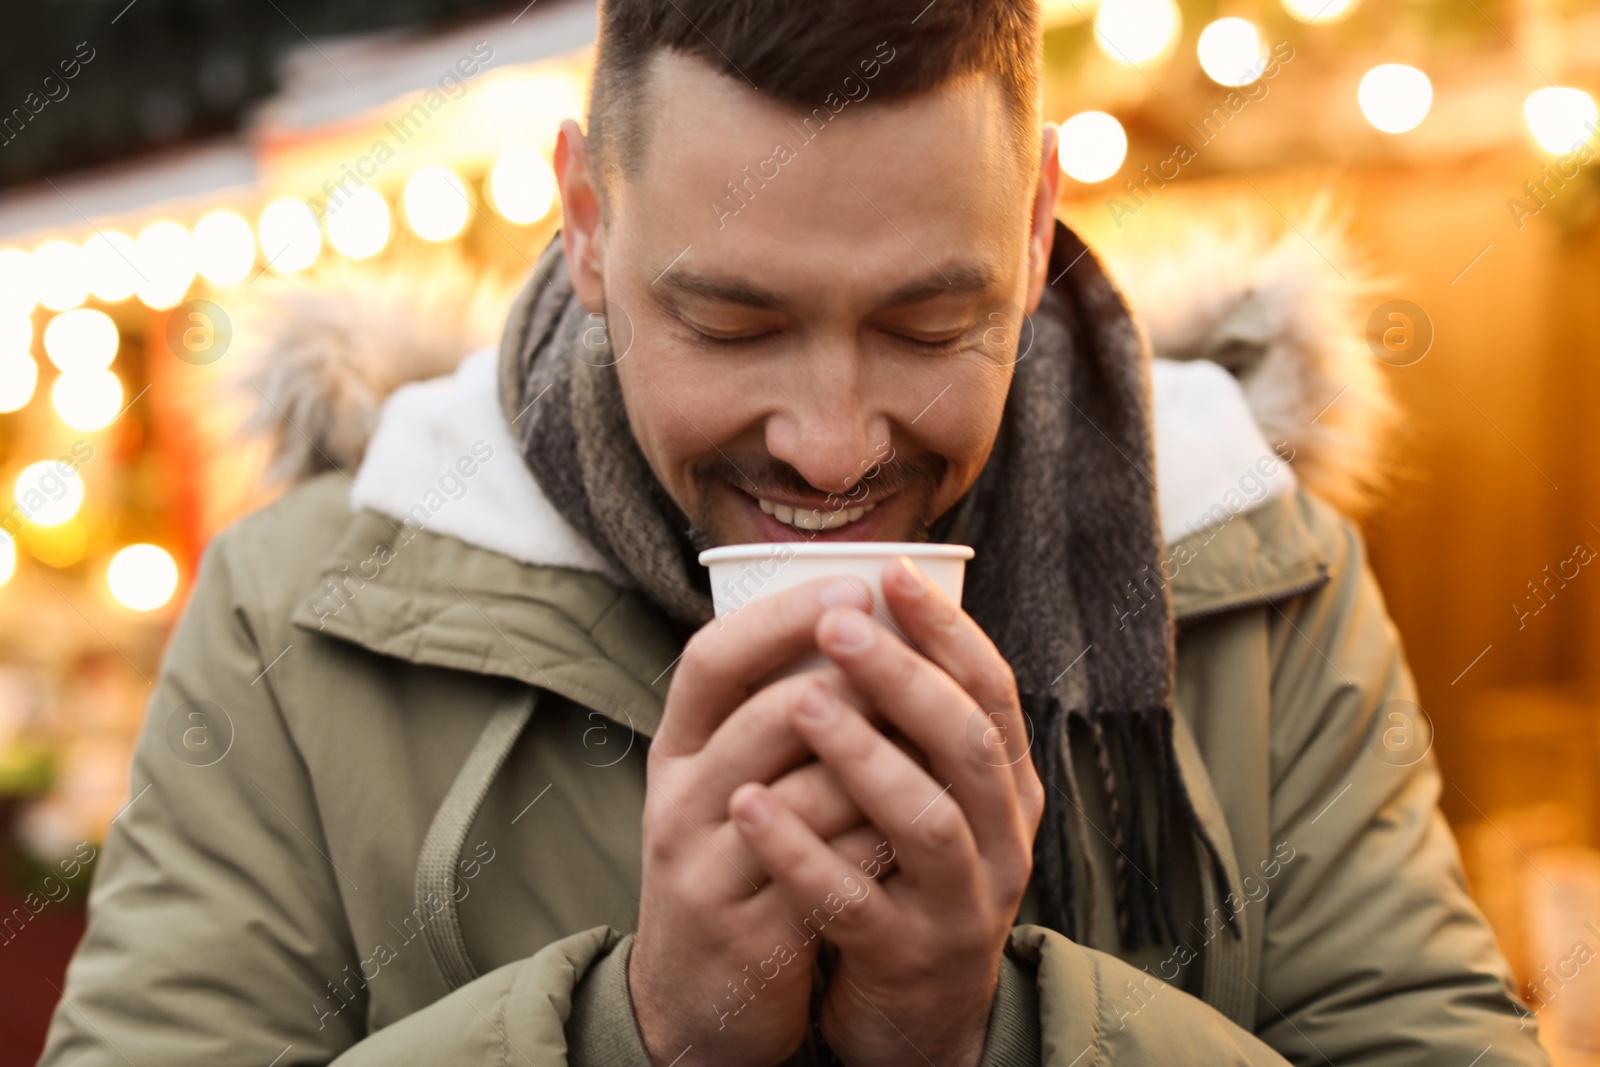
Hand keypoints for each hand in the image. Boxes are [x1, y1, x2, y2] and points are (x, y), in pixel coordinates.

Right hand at [631, 576, 886, 1066]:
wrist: (692, 1001)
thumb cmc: (730, 866)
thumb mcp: (722, 785)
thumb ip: (768, 716)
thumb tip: (860, 620)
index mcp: (675, 751)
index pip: (711, 660)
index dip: (782, 616)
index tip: (855, 585)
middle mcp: (680, 802)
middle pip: (766, 715)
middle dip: (856, 679)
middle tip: (919, 655)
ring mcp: (708, 870)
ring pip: (808, 792)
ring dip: (885, 758)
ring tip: (938, 729)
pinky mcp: (750, 932)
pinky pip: (832, 871)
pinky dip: (884, 838)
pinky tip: (924, 817)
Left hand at [728, 557, 1043, 1066]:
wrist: (919, 1015)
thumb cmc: (908, 874)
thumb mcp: (934, 796)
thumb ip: (912, 724)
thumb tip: (857, 601)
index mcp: (1007, 788)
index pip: (992, 692)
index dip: (948, 631)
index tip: (894, 572)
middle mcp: (1002, 840)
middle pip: (966, 745)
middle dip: (903, 679)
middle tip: (839, 626)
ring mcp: (961, 904)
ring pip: (925, 821)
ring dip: (861, 757)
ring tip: (796, 706)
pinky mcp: (909, 956)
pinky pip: (855, 900)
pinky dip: (803, 851)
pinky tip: (749, 806)